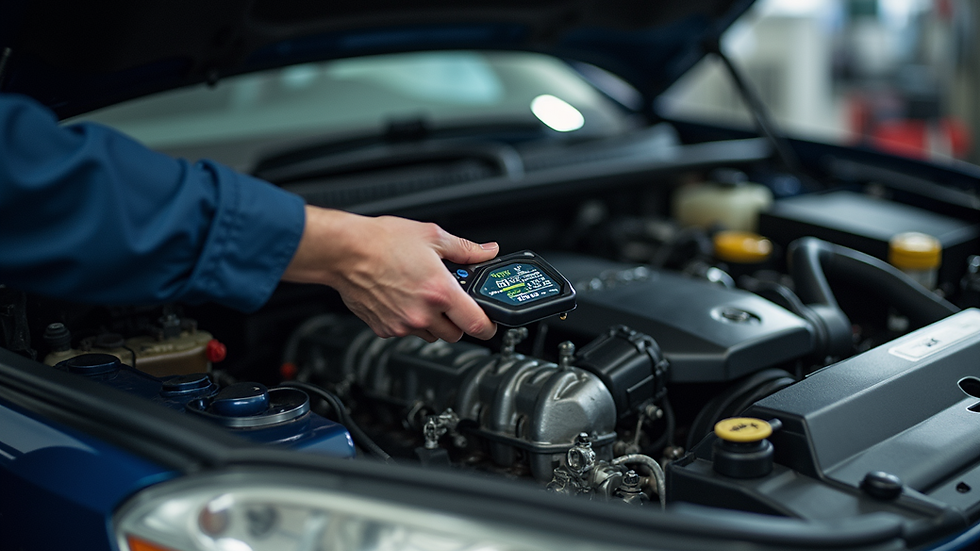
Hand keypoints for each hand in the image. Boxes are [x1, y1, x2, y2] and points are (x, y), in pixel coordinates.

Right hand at [282, 206, 498, 341]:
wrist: (345, 251)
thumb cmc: (382, 241)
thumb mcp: (432, 236)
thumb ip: (465, 249)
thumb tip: (487, 251)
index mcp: (440, 292)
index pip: (477, 325)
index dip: (489, 327)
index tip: (489, 323)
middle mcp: (422, 314)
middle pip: (455, 335)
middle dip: (458, 320)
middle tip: (452, 301)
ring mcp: (402, 324)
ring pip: (431, 335)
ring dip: (434, 323)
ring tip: (423, 297)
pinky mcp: (384, 329)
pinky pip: (406, 332)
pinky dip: (409, 321)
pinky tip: (403, 299)